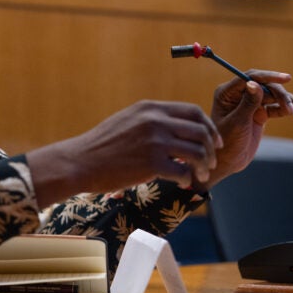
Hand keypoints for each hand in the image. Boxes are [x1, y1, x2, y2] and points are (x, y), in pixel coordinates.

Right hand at [28, 100, 224, 203]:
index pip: (193, 111)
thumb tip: (178, 129)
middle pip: (200, 131)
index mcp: (150, 108)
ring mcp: (154, 142)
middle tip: (210, 163)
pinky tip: (183, 183)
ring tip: (199, 175)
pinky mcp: (151, 164)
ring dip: (203, 166)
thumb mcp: (127, 120)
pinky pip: (184, 172)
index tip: (213, 142)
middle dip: (211, 149)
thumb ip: (152, 120)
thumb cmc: (101, 145)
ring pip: (197, 152)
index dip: (209, 128)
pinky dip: (188, 179)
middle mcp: (155, 121)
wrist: (79, 162)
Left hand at [204, 70, 292, 186]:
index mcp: (227, 93)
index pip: (250, 77)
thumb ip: (248, 103)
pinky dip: (291, 110)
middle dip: (283, 97)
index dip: (269, 77)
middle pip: (266, 87)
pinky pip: (278, 108)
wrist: (229, 162)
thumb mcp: (238, 123)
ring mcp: (251, 103)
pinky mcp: (261, 113)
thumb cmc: (227, 143)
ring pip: (275, 97)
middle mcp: (239, 94)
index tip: (287, 79)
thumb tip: (255, 83)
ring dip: (291, 104)